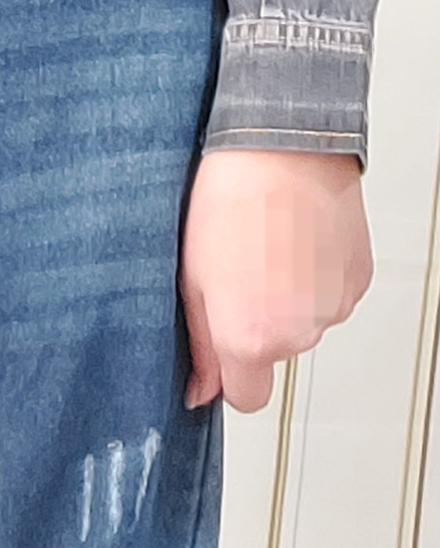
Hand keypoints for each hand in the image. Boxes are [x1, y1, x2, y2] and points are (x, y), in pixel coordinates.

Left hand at [179, 148, 372, 413]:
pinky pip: (328, 298)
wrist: (282, 149)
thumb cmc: (231, 201)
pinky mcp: (356, 281)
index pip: (246, 398)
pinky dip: (313, 280)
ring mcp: (333, 307)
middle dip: (256, 327)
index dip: (230, 375)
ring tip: (267, 250)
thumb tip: (201, 390)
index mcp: (252, 340)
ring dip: (286, 301)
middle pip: (274, 355)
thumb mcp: (191, 279)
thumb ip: (200, 346)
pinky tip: (294, 243)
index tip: (221, 352)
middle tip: (238, 275)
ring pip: (303, 324)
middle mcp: (300, 333)